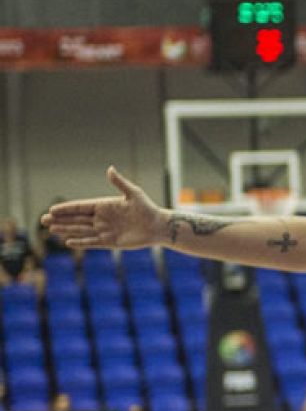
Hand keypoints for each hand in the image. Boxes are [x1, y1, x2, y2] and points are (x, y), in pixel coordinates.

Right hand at [40, 166, 166, 249]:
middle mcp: (102, 218)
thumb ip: (120, 183)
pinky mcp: (111, 242)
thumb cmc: (147, 208)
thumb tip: (110, 169)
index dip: (66, 209)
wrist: (158, 226)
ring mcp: (105, 231)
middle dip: (60, 220)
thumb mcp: (133, 194)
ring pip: (81, 230)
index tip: (52, 210)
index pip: (81, 207)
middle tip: (43, 220)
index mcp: (104, 206)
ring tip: (51, 230)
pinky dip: (81, 242)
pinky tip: (68, 242)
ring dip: (66, 230)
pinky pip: (92, 242)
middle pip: (76, 219)